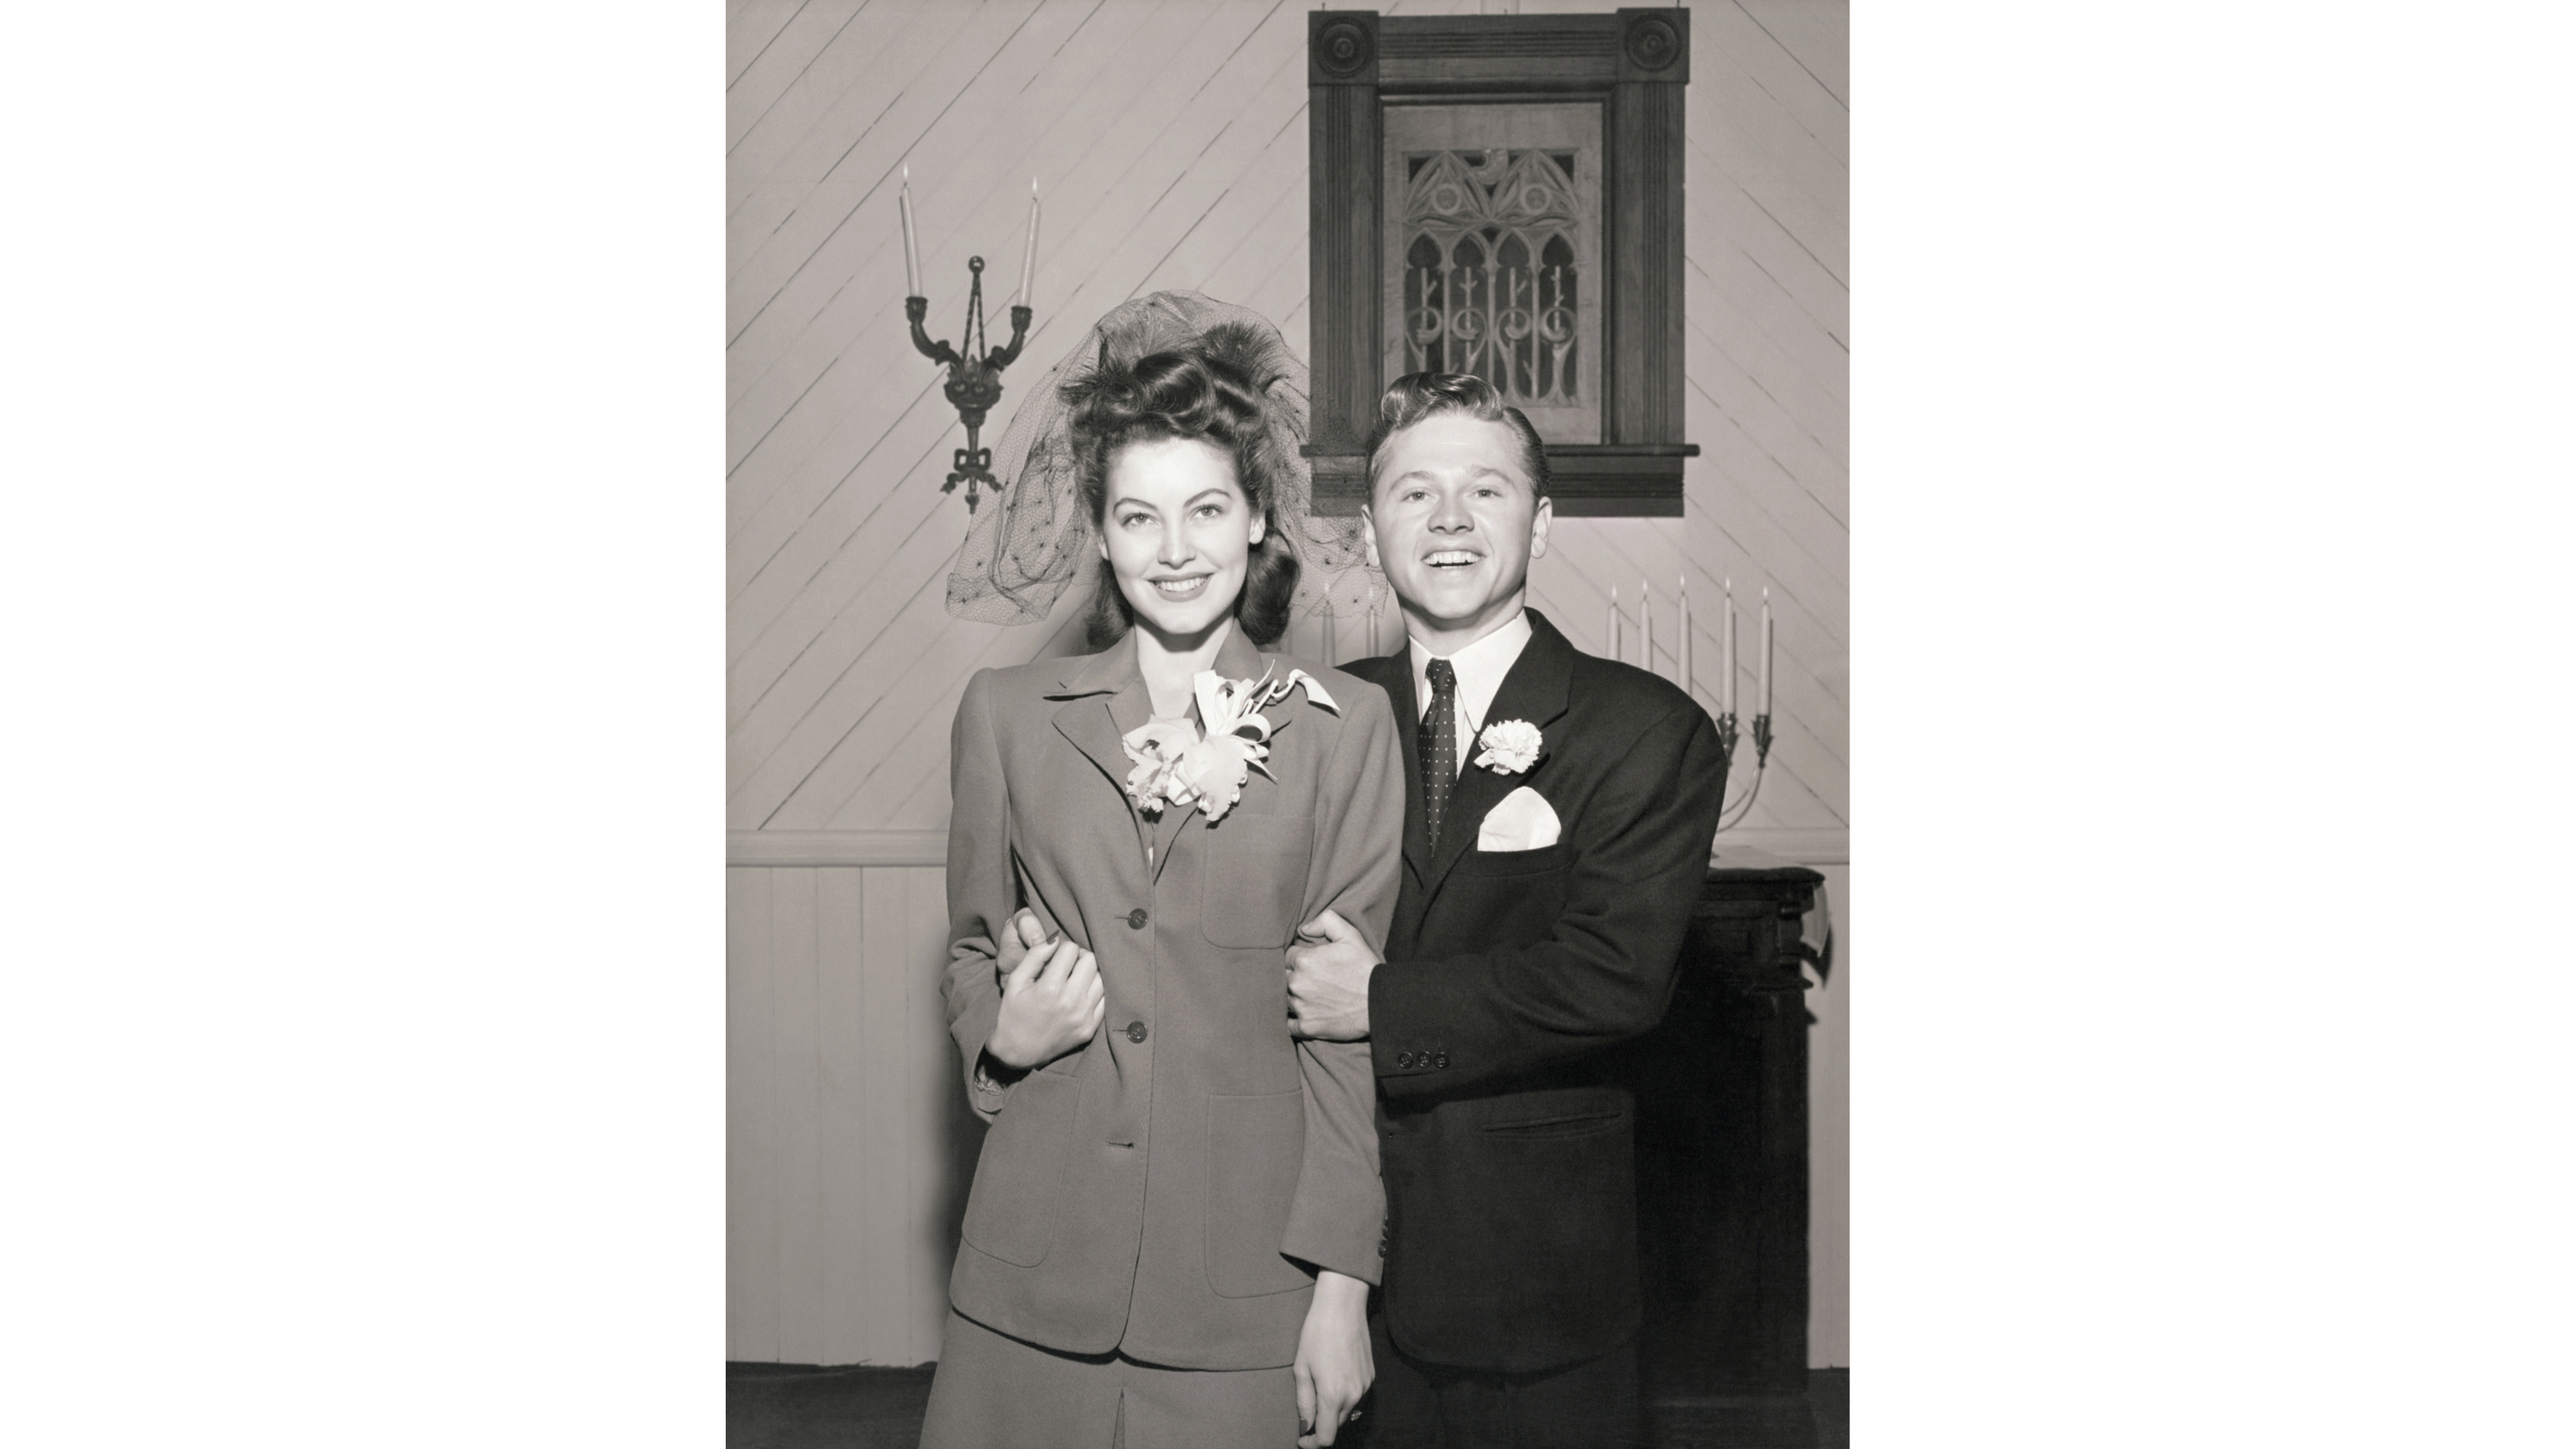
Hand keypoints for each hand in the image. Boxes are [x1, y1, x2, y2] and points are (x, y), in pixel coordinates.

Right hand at [986, 915, 1102, 1071]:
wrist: (1018, 1052)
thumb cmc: (1013, 1014)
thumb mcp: (1015, 981)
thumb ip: (1035, 956)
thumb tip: (1055, 938)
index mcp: (1050, 988)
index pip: (1071, 949)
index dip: (1062, 948)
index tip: (1055, 957)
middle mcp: (1071, 1001)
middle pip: (1091, 960)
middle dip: (1079, 957)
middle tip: (1067, 965)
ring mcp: (1083, 1016)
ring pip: (1101, 978)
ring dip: (1089, 973)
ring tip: (1075, 979)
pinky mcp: (1090, 1028)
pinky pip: (1105, 999)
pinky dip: (1095, 992)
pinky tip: (1081, 993)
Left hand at [1285, 909, 1374, 1041]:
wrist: (1380, 1002)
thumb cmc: (1365, 968)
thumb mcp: (1350, 935)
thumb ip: (1326, 921)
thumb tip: (1304, 928)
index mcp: (1304, 960)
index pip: (1288, 956)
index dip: (1299, 958)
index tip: (1312, 963)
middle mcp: (1297, 983)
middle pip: (1282, 977)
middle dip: (1294, 976)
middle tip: (1312, 980)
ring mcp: (1301, 1007)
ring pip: (1284, 999)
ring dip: (1294, 997)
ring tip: (1312, 996)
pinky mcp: (1307, 1026)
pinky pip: (1289, 1024)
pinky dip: (1294, 1020)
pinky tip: (1304, 1014)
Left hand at [1293, 1269, 1372, 1446]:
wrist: (1343, 1307)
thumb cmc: (1316, 1333)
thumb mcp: (1301, 1369)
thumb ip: (1304, 1403)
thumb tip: (1305, 1426)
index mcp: (1333, 1396)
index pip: (1327, 1437)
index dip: (1312, 1443)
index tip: (1302, 1438)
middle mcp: (1353, 1395)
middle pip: (1337, 1425)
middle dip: (1321, 1423)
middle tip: (1307, 1409)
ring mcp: (1365, 1386)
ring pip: (1347, 1411)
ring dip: (1333, 1409)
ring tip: (1319, 1386)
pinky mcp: (1371, 1376)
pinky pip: (1356, 1397)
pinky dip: (1344, 1396)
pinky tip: (1334, 1376)